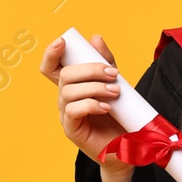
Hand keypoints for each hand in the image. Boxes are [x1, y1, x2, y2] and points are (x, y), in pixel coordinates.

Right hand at [40, 33, 128, 169]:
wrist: (130, 143)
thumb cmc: (120, 113)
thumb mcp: (115, 81)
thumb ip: (105, 61)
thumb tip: (95, 38)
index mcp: (73, 84)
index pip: (51, 66)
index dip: (51, 53)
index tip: (63, 42)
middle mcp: (65, 97)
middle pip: (64, 75)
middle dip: (89, 69)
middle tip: (113, 74)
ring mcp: (66, 113)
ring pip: (68, 91)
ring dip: (94, 87)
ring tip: (115, 93)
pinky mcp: (71, 129)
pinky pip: (72, 110)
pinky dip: (90, 104)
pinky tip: (106, 107)